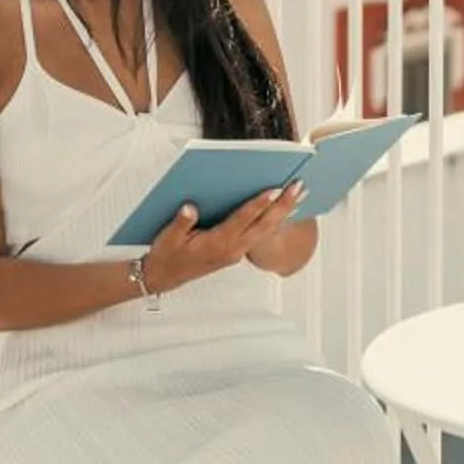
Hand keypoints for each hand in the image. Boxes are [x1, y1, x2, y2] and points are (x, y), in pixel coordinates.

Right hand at [140, 182, 303, 294]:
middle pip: (263, 225)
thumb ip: (181, 223)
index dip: (259, 204)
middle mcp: (232, 249)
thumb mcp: (168, 238)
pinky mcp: (236, 252)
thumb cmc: (166, 255)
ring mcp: (236, 252)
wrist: (164, 277)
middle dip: (283, 206)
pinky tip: (282, 210)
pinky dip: (273, 221)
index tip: (275, 189)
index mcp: (217, 244)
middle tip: (299, 186)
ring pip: (265, 230)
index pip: (242, 220)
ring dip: (283, 213)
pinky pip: (259, 235)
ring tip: (299, 194)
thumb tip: (190, 207)